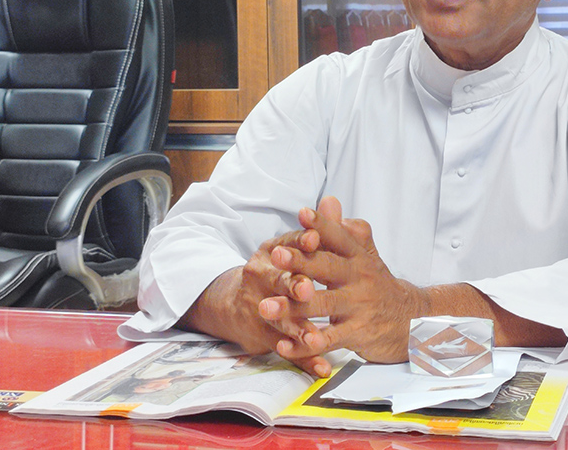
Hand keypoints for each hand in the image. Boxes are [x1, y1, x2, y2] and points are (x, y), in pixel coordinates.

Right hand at [178, 227, 332, 377]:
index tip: (315, 238)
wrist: (235, 303)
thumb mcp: (292, 246)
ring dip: (296, 326)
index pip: (288, 244)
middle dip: (293, 285)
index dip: (301, 242)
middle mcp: (260, 276)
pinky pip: (286, 348)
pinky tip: (322, 367)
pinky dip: (305, 359)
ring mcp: (259, 307)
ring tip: (312, 334)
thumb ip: (317, 228)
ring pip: (281, 317)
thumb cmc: (276, 270)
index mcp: (271, 251)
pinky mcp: (263, 335)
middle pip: (279, 281)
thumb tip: (333, 201)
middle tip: (308, 288)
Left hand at [263, 196, 428, 363]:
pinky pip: (328, 340)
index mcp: (358, 257)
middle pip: (328, 268)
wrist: (405, 319)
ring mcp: (358, 307)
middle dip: (301, 262)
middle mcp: (359, 279)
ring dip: (292, 307)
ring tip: (266, 307)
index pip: (340, 237)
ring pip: (323, 305)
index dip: (322, 225)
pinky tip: (283, 345)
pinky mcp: (357, 333)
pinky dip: (304, 345)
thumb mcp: (364, 255)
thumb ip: (342, 230)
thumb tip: (328, 200)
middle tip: (276, 255)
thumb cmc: (375, 282)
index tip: (302, 214)